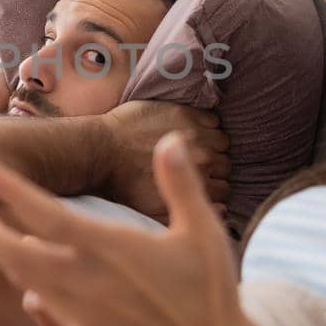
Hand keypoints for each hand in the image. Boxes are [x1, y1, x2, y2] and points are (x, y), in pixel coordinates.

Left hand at [0, 132, 253, 325]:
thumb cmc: (210, 295)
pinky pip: (41, 316)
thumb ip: (179, 184)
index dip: (10, 190)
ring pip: (21, 279)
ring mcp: (78, 315)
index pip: (46, 214)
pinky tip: (19, 293)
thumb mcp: (201, 232)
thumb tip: (171, 139)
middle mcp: (83, 282)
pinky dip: (25, 299)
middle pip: (13, 250)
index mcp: (108, 249)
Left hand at [95, 101, 228, 220]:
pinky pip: (212, 118)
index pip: (225, 189)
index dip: (213, 188)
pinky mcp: (184, 112)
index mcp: (197, 185)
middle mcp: (202, 159)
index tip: (201, 184)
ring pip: (222, 140)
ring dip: (213, 145)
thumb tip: (222, 209)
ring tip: (196, 148)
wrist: (100, 153)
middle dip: (214, 167)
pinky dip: (207, 124)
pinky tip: (192, 130)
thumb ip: (190, 210)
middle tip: (196, 166)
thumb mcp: (156, 212)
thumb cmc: (125, 186)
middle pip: (226, 164)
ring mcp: (195, 134)